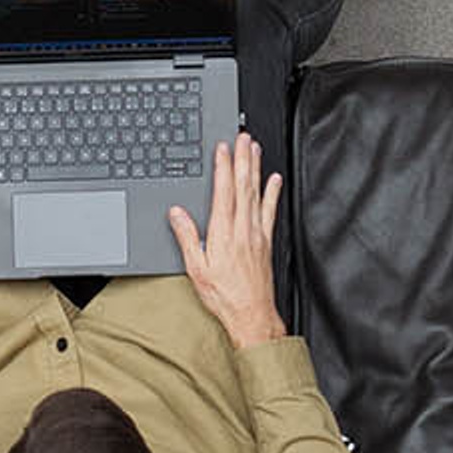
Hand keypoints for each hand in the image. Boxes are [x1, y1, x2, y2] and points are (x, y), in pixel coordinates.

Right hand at [167, 133, 286, 349]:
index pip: (223, 191)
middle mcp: (242, 229)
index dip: (223, 167)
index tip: (223, 147)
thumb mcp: (196, 269)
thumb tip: (177, 213)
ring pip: (257, 193)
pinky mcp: (266, 241)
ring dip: (256, 168)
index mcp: (223, 233)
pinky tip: (274, 180)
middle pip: (243, 186)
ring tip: (256, 149)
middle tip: (243, 137)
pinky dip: (272, 193)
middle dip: (242, 158)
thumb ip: (187, 237)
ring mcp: (257, 234)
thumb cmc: (224, 296)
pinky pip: (270, 211)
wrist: (252, 315)